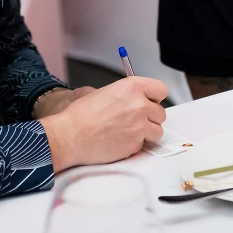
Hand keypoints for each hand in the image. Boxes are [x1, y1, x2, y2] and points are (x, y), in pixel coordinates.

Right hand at [39, 77, 168, 171]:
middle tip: (134, 120)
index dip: (154, 97)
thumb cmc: (82, 114)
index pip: (161, 89)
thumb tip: (140, 99)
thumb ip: (128, 94)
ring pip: (157, 131)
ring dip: (146, 133)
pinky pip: (144, 144)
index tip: (149, 102)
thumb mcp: (107, 92)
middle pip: (161, 112)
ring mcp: (140, 125)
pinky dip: (136, 144)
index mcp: (132, 87)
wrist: (70, 135)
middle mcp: (140, 104)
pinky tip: (120, 141)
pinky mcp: (136, 144)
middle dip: (150, 118)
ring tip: (128, 132)